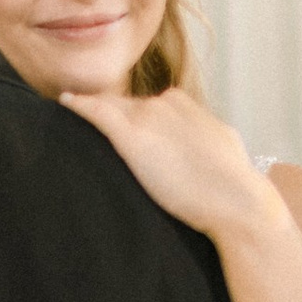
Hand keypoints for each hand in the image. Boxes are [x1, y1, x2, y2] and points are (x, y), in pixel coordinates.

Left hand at [57, 85, 279, 244]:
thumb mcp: (223, 149)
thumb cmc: (234, 185)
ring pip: (111, 108)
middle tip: (87, 119)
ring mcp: (149, 117)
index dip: (136, 118)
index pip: (151, 106)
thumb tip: (201, 154)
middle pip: (128, 105)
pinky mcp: (132, 136)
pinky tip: (65, 102)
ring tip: (71, 110)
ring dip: (93, 109)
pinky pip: (98, 113)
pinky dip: (79, 105)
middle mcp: (167, 104)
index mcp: (187, 106)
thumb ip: (205, 141)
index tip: (124, 128)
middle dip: (112, 113)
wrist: (237, 199)